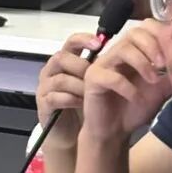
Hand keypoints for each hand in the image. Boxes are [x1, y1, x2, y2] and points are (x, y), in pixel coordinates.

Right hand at [36, 32, 101, 148]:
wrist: (72, 132)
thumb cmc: (85, 104)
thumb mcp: (95, 82)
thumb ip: (104, 66)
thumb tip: (127, 55)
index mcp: (66, 61)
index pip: (71, 42)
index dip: (83, 40)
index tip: (99, 44)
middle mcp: (52, 71)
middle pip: (61, 58)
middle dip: (81, 66)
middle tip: (95, 76)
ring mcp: (46, 87)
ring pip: (60, 79)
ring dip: (79, 86)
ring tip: (91, 93)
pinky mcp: (44, 104)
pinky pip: (55, 97)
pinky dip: (71, 99)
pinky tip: (82, 103)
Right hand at [81, 20, 171, 141]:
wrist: (116, 132)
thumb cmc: (136, 107)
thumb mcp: (161, 89)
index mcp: (134, 50)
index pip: (146, 28)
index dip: (161, 36)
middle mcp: (117, 52)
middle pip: (134, 33)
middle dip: (152, 46)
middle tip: (163, 65)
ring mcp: (103, 64)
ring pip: (122, 50)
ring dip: (142, 63)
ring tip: (153, 80)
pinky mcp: (93, 80)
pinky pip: (110, 76)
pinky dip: (127, 87)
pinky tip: (137, 98)